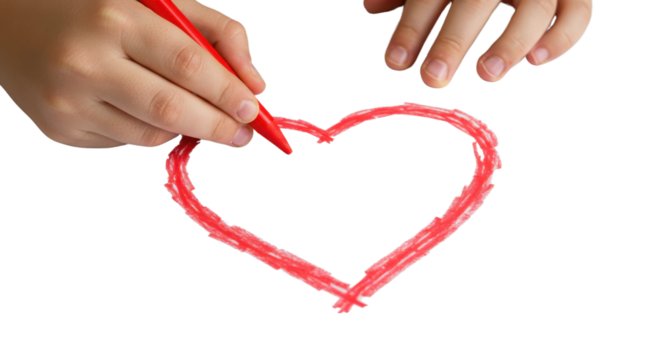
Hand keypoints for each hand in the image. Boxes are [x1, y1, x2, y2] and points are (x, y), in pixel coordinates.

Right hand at [0, 0, 266, 149]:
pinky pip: (124, 143)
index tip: (252, 109)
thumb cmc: (92, 6)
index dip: (227, 92)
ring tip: (187, 110)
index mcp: (114, 18)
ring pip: (151, 135)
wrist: (7, 20)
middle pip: (171, 111)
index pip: (188, 64)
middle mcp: (85, 62)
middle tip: (241, 135)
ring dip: (182, 129)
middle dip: (217, 127)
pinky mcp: (59, 130)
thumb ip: (214, 30)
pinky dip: (145, 132)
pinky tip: (137, 107)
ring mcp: (67, 102)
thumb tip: (253, 83)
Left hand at [363, 0, 593, 89]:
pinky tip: (535, 61)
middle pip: (478, 0)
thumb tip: (369, 7)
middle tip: (433, 79)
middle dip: (453, 40)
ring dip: (510, 43)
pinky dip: (561, 39)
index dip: (412, 28)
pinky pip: (578, 15)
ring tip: (486, 76)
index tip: (395, 65)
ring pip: (535, 10)